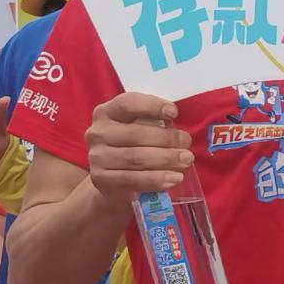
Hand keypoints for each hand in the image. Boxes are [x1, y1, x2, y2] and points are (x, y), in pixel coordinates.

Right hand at [80, 90, 192, 204]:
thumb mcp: (139, 128)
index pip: (127, 104)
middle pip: (135, 134)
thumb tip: (179, 133)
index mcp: (107, 112)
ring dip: (165, 159)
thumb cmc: (132, 146)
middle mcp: (98, 133)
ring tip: (185, 160)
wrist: (112, 179)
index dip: (152, 106)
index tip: (174, 112)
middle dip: (166, 138)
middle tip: (187, 143)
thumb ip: (155, 124)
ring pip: (135, 157)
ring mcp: (97, 157)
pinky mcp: (101, 179)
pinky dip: (156, 179)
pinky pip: (133, 179)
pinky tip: (173, 178)